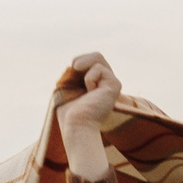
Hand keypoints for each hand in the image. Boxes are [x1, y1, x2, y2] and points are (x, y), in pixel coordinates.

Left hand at [56, 51, 120, 180]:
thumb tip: (75, 63)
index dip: (78, 62)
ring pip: (98, 57)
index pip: (90, 61)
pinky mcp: (115, 85)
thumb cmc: (69, 113)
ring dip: (84, 65)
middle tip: (73, 68)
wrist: (76, 126)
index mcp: (97, 85)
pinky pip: (99, 69)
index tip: (69, 73)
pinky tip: (91, 92)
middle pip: (96, 56)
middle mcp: (106, 83)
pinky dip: (89, 78)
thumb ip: (72, 74)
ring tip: (82, 83)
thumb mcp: (67, 88)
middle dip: (81, 60)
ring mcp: (112, 84)